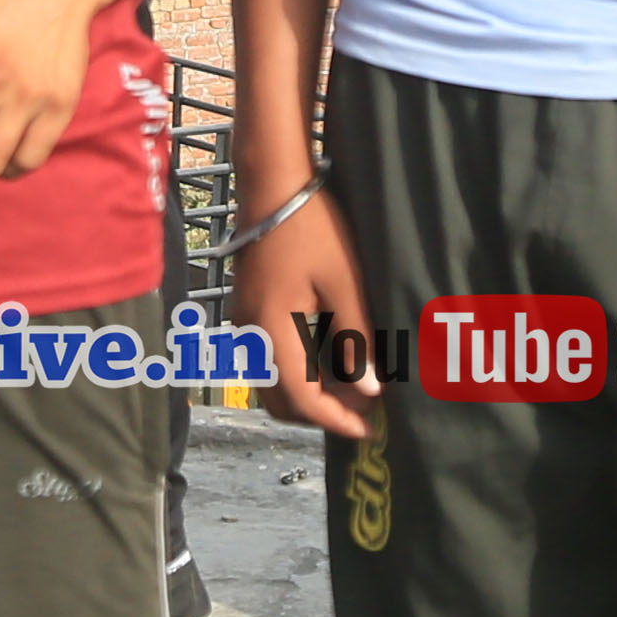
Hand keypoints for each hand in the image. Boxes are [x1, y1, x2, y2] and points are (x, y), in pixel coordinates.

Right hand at [234, 186, 377, 441]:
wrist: (273, 186)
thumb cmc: (313, 229)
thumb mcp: (344, 283)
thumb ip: (356, 337)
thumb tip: (371, 388)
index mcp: (273, 332)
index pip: (302, 399)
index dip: (335, 420)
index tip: (367, 430)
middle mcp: (252, 335)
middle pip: (279, 400)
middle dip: (319, 413)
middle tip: (362, 410)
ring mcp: (246, 322)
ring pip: (272, 382)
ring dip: (307, 394)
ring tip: (351, 388)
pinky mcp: (249, 309)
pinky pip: (269, 359)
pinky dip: (297, 373)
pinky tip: (328, 360)